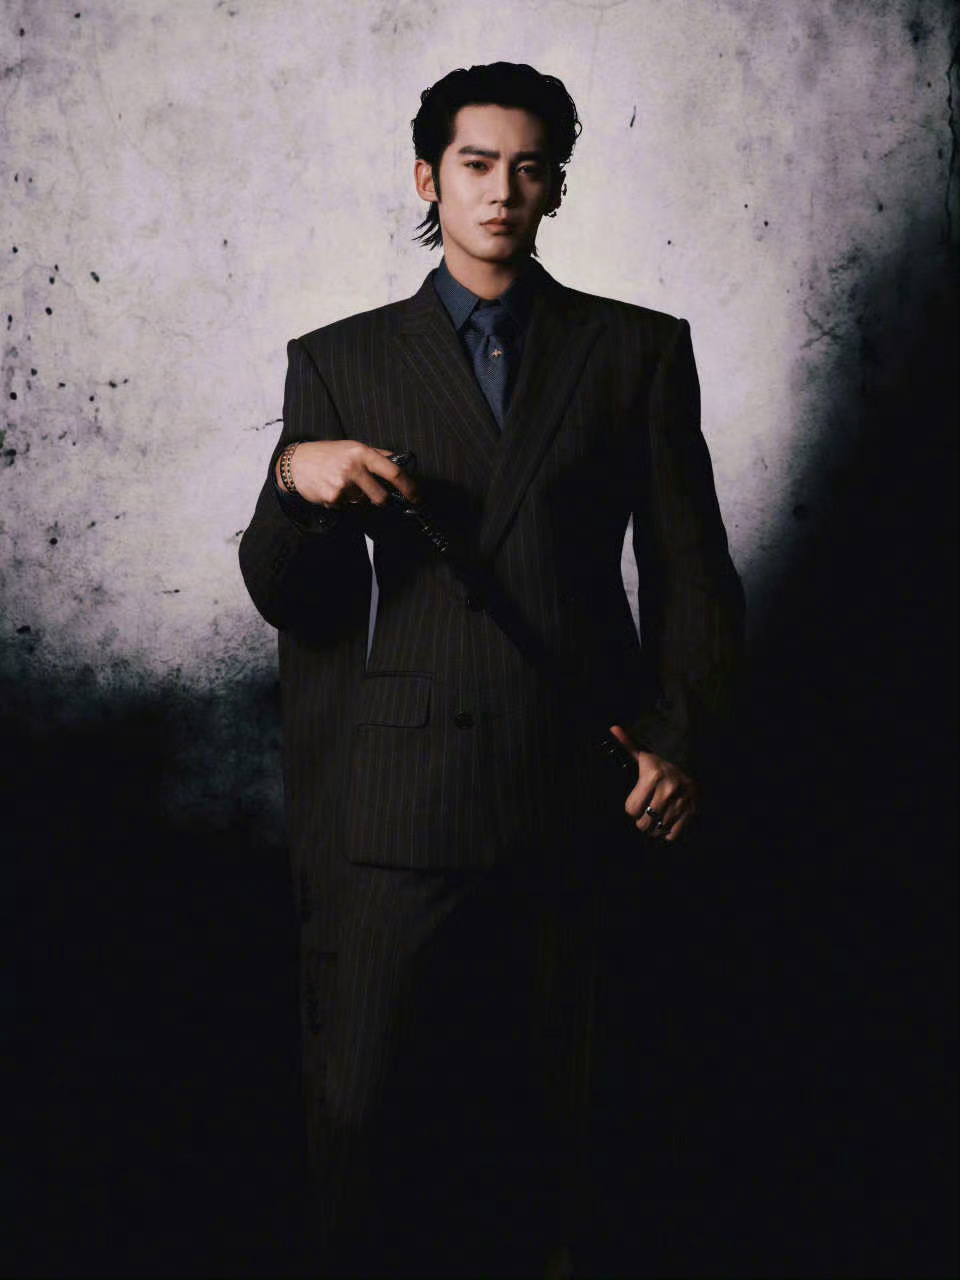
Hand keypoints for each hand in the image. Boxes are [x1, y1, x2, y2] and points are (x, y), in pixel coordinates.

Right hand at [276, 440, 419, 507]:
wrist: (296, 462)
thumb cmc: (328, 453)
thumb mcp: (353, 447)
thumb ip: (377, 455)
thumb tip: (400, 462)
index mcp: (363, 453)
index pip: (394, 472)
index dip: (409, 488)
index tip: (417, 497)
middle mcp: (354, 468)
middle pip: (380, 497)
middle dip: (378, 500)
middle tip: (368, 493)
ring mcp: (343, 484)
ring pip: (362, 502)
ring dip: (356, 498)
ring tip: (341, 483)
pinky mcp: (333, 498)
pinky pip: (346, 507)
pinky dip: (341, 501)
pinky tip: (331, 488)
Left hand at [608, 724, 697, 842]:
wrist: (692, 766)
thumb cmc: (661, 764)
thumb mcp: (644, 755)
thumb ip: (627, 745)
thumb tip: (613, 729)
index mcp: (652, 776)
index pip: (631, 809)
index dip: (631, 808)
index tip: (635, 805)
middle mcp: (668, 789)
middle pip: (643, 823)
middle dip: (641, 821)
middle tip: (644, 815)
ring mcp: (681, 801)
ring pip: (658, 829)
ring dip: (654, 828)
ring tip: (654, 820)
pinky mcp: (691, 810)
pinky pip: (674, 833)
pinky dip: (668, 833)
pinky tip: (666, 824)